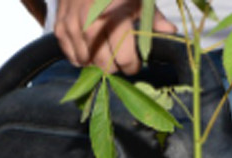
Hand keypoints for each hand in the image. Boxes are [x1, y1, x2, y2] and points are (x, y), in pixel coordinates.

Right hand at [53, 0, 175, 73]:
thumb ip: (153, 17)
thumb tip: (170, 33)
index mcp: (117, 16)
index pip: (124, 57)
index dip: (132, 65)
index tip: (135, 64)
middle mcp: (93, 22)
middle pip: (104, 63)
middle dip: (115, 68)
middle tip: (120, 61)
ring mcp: (74, 23)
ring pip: (86, 61)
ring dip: (96, 64)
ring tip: (105, 56)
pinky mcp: (60, 25)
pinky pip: (70, 54)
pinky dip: (80, 58)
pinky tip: (89, 53)